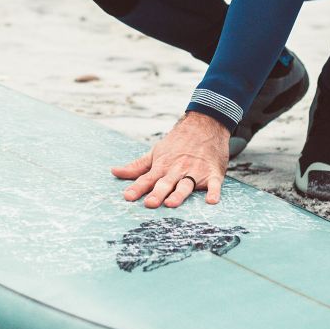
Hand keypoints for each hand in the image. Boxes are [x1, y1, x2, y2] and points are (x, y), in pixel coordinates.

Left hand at [111, 112, 229, 207]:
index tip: (127, 197)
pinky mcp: (213, 173)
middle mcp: (177, 170)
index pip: (147, 179)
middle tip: (149, 203)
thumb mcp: (155, 152)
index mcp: (163, 166)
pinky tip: (212, 201)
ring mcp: (195, 171)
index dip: (137, 188)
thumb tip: (114, 171)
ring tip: (171, 203)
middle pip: (165, 184)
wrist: (205, 125)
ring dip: (179, 194)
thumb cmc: (177, 142)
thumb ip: (137, 166)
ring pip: (186, 185)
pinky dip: (214, 192)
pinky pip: (214, 184)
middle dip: (157, 193)